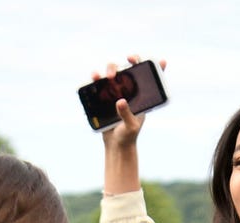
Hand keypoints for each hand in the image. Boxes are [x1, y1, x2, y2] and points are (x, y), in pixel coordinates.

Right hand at [95, 56, 165, 195]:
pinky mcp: (104, 97)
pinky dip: (95, 79)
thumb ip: (127, 114)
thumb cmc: (128, 135)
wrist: (116, 145)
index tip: (136, 59)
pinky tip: (94, 78)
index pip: (145, 74)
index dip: (145, 62)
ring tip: (98, 76)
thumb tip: (120, 101)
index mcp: (140, 94)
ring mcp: (116, 92)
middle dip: (118, 67)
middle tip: (113, 75)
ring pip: (111, 74)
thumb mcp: (131, 126)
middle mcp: (128, 89)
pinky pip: (99, 84)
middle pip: (124, 70)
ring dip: (105, 71)